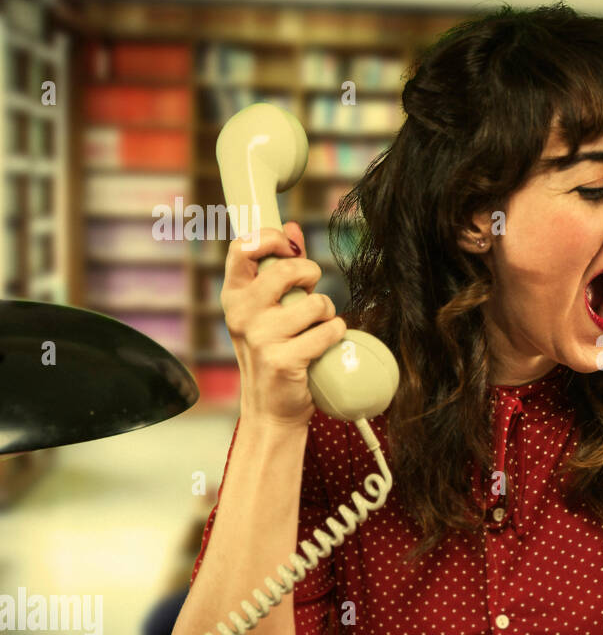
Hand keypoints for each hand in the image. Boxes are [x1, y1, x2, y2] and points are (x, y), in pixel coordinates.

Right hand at [222, 221, 346, 426]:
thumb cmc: (273, 352)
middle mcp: (242, 314)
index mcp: (234, 296)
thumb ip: (278, 268)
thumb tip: (291, 226)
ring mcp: (260, 337)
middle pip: (286, 269)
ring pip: (315, 303)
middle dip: (311, 273)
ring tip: (316, 327)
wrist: (271, 408)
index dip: (272, 238)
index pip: (243, 248)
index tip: (291, 248)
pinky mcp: (283, 359)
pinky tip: (323, 346)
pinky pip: (328, 331)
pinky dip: (335, 336)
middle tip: (312, 290)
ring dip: (327, 313)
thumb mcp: (268, 309)